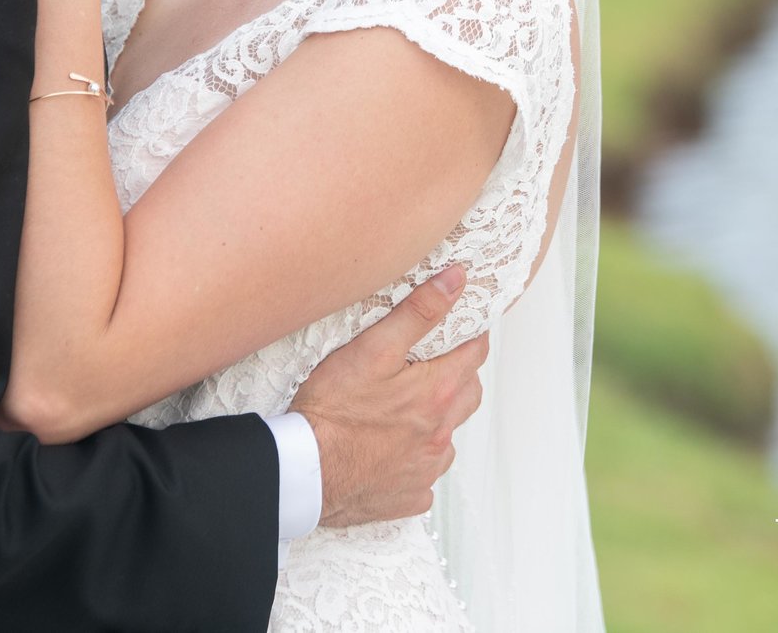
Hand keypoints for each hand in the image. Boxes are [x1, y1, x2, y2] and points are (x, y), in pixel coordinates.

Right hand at [289, 265, 488, 527]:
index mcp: (437, 394)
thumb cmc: (331, 410)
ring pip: (448, 437)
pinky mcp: (408, 497)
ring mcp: (426, 470)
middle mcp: (440, 435)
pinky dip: (415, 461)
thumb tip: (456, 281)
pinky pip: (424, 476)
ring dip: (436, 421)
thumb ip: (418, 312)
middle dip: (457, 376)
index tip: (460, 328)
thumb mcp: (373, 348)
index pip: (475, 354)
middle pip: (468, 395)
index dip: (469, 336)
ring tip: (402, 411)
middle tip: (428, 366)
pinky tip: (388, 452)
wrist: (303, 471)